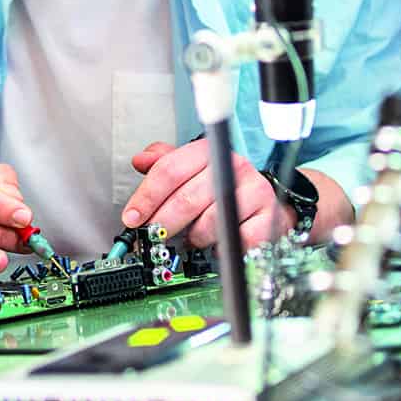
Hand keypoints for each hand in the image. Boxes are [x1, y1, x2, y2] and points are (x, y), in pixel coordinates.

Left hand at [121, 139, 285, 250]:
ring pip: (210, 222)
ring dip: (194, 237)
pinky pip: (235, 239)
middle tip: (152, 237)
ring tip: (191, 238)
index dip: (146, 196)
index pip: (170, 170)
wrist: (266, 201)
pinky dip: (221, 248)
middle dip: (162, 223)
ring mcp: (254, 191)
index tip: (132, 218)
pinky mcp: (268, 216)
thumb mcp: (191, 169)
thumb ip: (164, 163)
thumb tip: (140, 160)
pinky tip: (216, 245)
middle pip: (186, 198)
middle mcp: (232, 166)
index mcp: (208, 152)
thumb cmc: (222, 186)